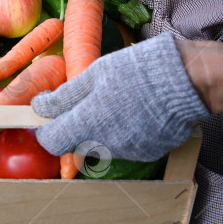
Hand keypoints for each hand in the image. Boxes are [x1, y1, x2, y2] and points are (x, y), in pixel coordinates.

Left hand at [31, 32, 209, 161]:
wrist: (184, 81)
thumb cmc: (136, 70)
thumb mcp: (94, 74)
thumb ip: (64, 96)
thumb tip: (39, 107)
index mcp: (89, 123)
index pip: (52, 142)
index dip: (45, 129)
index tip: (45, 115)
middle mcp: (105, 145)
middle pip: (76, 142)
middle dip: (73, 125)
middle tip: (84, 100)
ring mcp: (127, 151)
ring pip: (99, 144)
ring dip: (98, 127)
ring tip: (115, 100)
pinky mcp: (146, 153)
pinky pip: (123, 145)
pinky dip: (121, 131)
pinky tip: (134, 110)